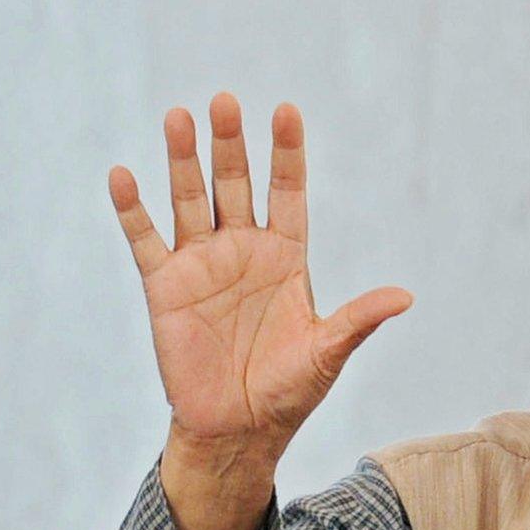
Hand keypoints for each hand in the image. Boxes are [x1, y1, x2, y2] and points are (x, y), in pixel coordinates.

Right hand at [111, 92, 411, 468]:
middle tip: (226, 101)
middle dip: (232, 145)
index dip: (287, 154)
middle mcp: (243, 250)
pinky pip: (145, 239)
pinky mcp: (165, 287)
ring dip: (183, 161)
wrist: (239, 428)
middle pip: (236, 184)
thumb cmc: (289, 390)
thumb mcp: (328, 352)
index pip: (288, 193)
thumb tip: (406, 297)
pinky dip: (133, 209)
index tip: (287, 111)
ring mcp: (202, 264)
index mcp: (287, 257)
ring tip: (179, 118)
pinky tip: (123, 175)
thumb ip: (359, 319)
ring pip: (190, 200)